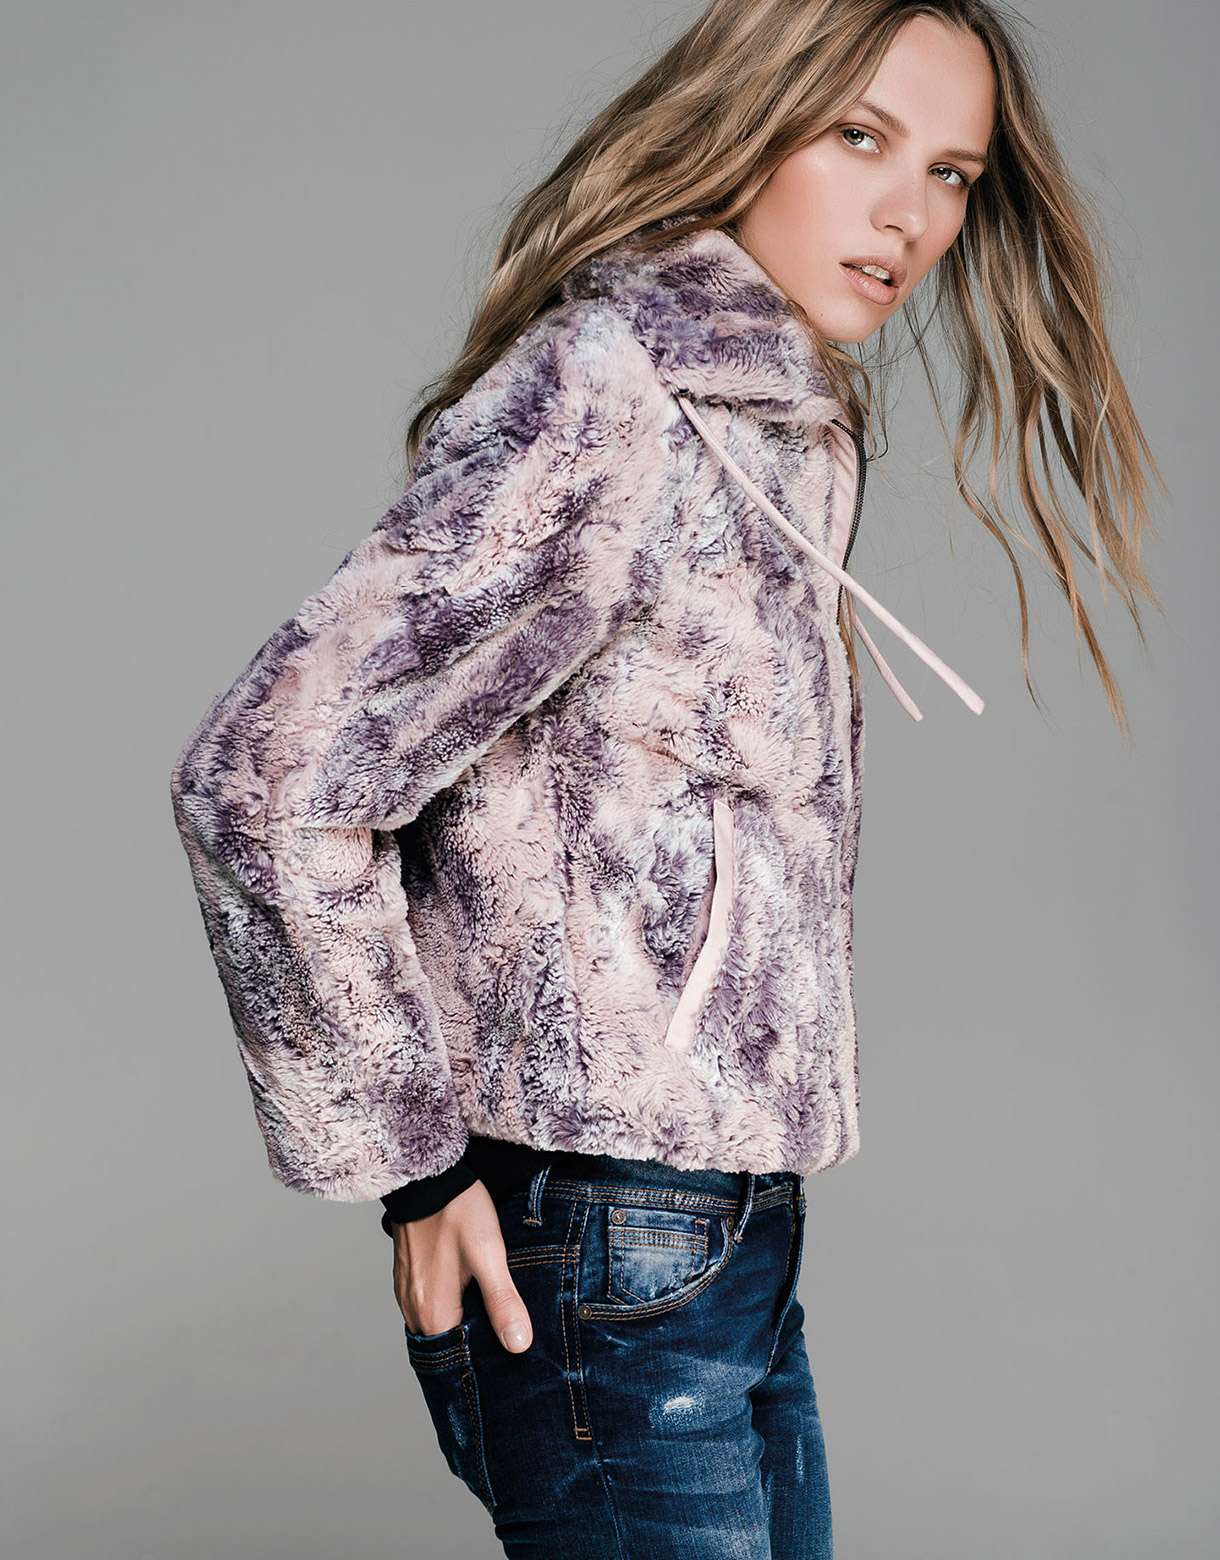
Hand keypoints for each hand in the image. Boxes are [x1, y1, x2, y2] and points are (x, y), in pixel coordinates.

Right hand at [391, 1179, 533, 1352]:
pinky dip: (451, 1306)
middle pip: (448, 1343)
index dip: (484, 1360)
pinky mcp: (408, 1276)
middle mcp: (413, 1309)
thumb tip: (518, 1345)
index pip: (458, 1358)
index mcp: (432, 1312)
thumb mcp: (489, 1254)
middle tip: (507, 1332)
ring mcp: (407, 1292)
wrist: (427, 1174)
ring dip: (463, 1322)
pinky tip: (472, 1292)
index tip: (508, 1355)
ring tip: (494, 1314)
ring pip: (439, 1324)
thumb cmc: (458, 1210)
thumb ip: (502, 1301)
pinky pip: (430, 1304)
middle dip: (475, 1342)